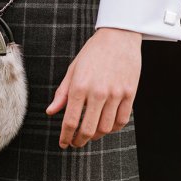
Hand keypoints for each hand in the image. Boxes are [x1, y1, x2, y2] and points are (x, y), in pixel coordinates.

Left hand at [45, 27, 141, 148]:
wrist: (119, 36)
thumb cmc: (93, 52)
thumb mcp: (73, 70)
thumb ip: (62, 93)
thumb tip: (51, 112)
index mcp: (80, 87)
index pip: (70, 121)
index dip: (66, 137)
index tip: (63, 143)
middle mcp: (98, 93)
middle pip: (88, 129)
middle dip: (79, 141)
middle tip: (75, 143)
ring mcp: (116, 94)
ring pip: (106, 128)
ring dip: (96, 136)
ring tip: (89, 135)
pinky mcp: (130, 93)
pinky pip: (122, 120)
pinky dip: (113, 128)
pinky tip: (106, 127)